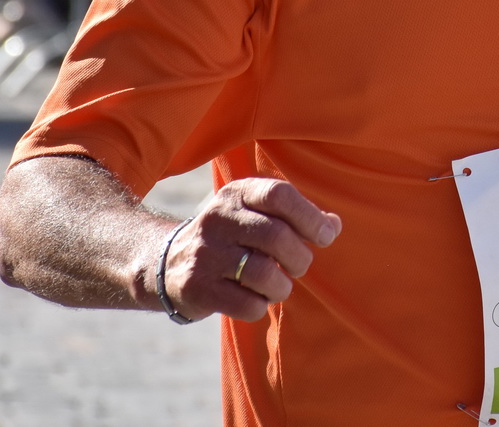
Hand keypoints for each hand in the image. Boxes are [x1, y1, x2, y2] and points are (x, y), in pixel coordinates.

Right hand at [156, 178, 340, 321]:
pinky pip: (247, 304)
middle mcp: (218, 219)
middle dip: (300, 258)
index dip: (310, 216)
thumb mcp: (255, 213)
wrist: (165, 263)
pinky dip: (261, 306)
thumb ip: (295, 216)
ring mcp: (205, 254)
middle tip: (299, 266)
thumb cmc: (231, 237)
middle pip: (276, 237)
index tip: (325, 235)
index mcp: (236, 194)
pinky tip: (255, 299)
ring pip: (264, 273)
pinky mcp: (197, 288)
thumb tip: (333, 225)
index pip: (279, 195)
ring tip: (278, 286)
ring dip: (283, 286)